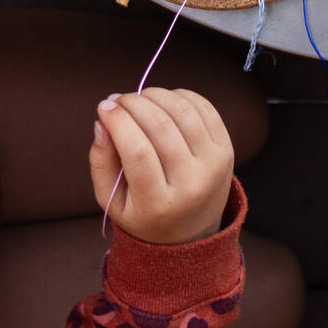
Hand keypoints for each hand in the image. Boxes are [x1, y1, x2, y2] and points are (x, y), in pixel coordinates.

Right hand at [90, 88, 235, 245]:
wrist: (192, 232)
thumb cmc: (144, 213)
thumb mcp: (112, 201)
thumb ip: (100, 163)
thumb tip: (102, 122)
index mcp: (158, 205)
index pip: (137, 152)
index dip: (118, 121)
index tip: (103, 107)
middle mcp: (192, 185)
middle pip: (161, 127)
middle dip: (133, 103)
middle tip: (116, 100)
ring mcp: (214, 166)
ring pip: (183, 112)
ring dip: (155, 94)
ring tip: (138, 99)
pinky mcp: (226, 150)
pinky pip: (204, 109)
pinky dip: (180, 95)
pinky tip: (163, 101)